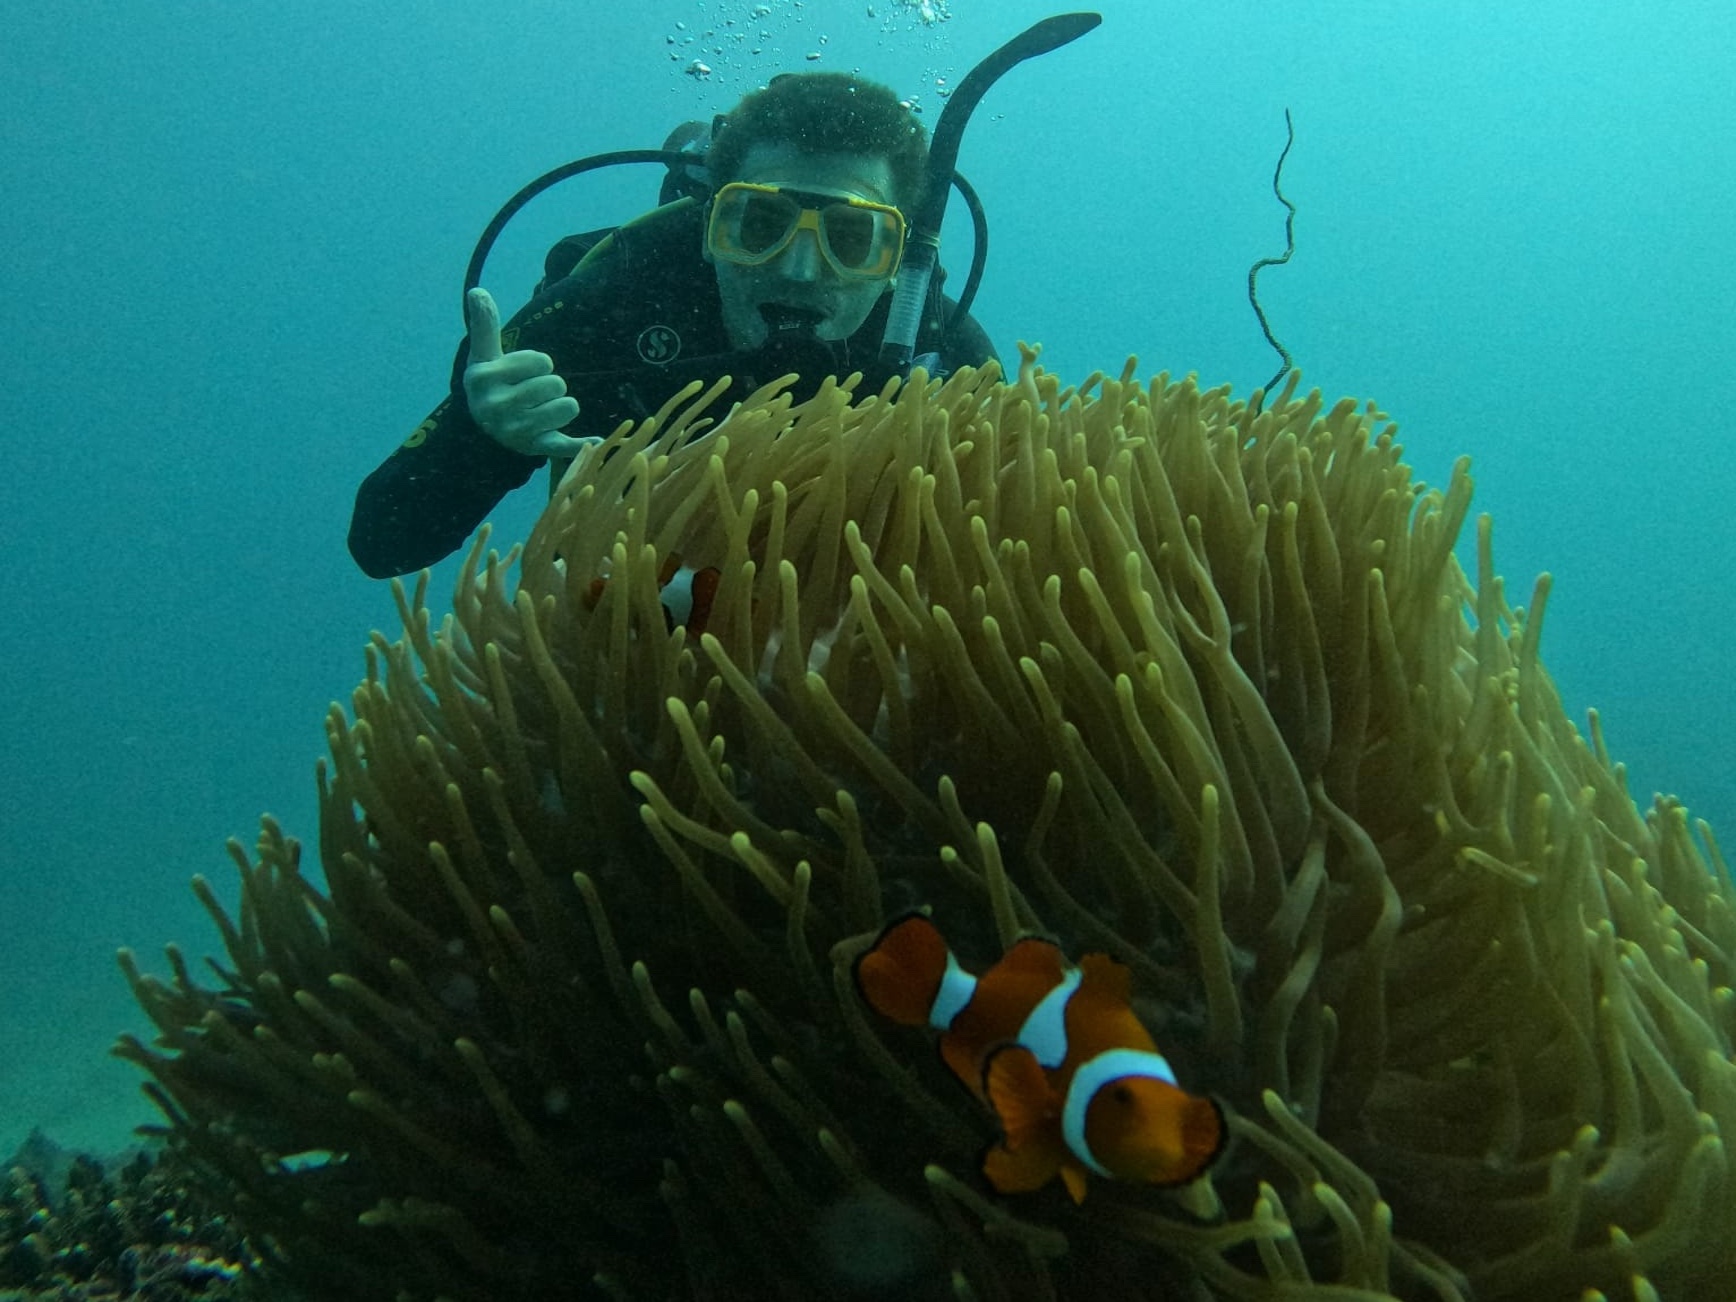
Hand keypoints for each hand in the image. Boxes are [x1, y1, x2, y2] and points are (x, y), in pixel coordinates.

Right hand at [462, 287, 593, 457]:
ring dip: (561, 406)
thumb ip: (485, 324)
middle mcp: (498, 408)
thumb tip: (477, 290)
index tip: (524, 373)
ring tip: (542, 410)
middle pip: (556, 384)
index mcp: (485, 379)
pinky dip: (580, 445)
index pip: (541, 361)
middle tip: (533, 393)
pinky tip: (595, 440)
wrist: (482, 428)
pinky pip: (565, 446)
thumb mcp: (484, 355)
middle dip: (551, 385)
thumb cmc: (490, 384)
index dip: (539, 364)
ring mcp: (517, 431)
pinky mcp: (535, 449)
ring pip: (568, 407)